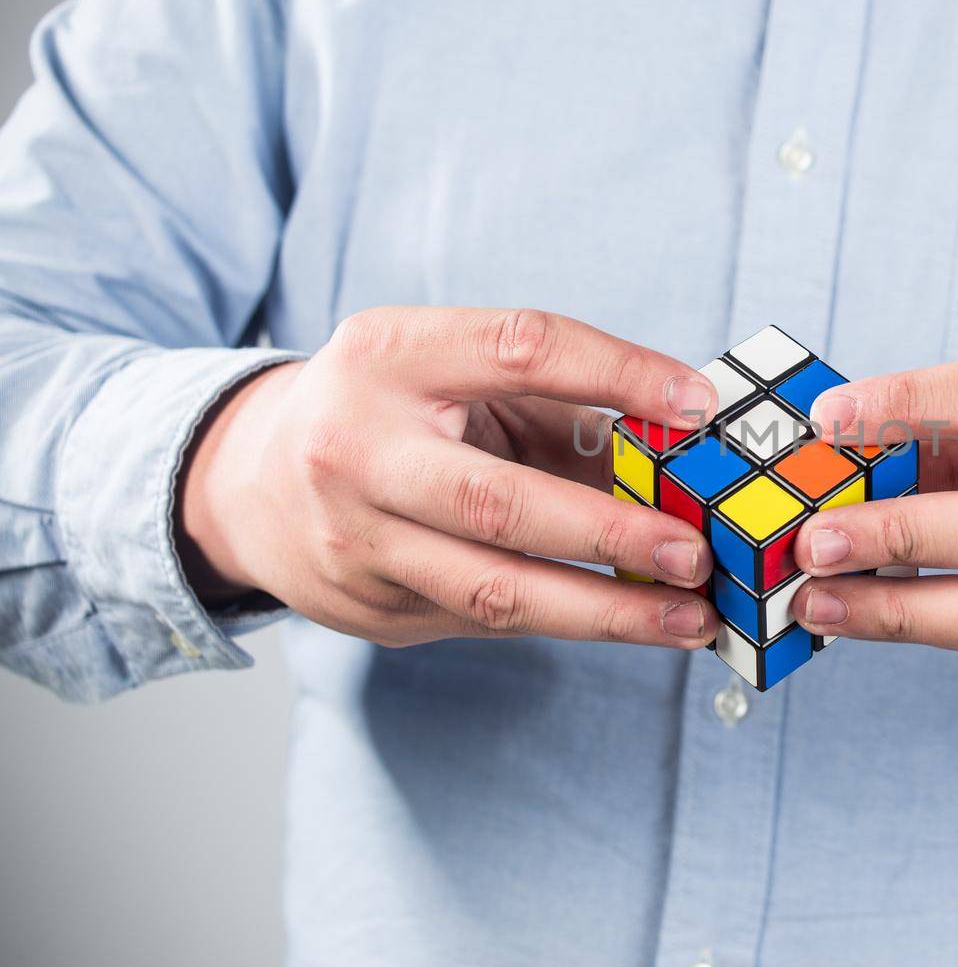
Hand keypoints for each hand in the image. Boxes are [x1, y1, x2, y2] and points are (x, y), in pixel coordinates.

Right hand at [177, 307, 720, 648]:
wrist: (248, 483)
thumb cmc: (389, 412)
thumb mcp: (453, 374)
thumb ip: (559, 402)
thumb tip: (684, 444)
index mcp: (391, 354)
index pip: (521, 348)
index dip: (618, 372)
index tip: (697, 406)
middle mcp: (359, 447)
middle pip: (499, 500)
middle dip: (610, 533)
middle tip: (694, 552)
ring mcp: (354, 539)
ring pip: (495, 589)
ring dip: (606, 611)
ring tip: (690, 618)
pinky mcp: (368, 609)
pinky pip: (485, 619)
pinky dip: (569, 621)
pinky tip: (635, 622)